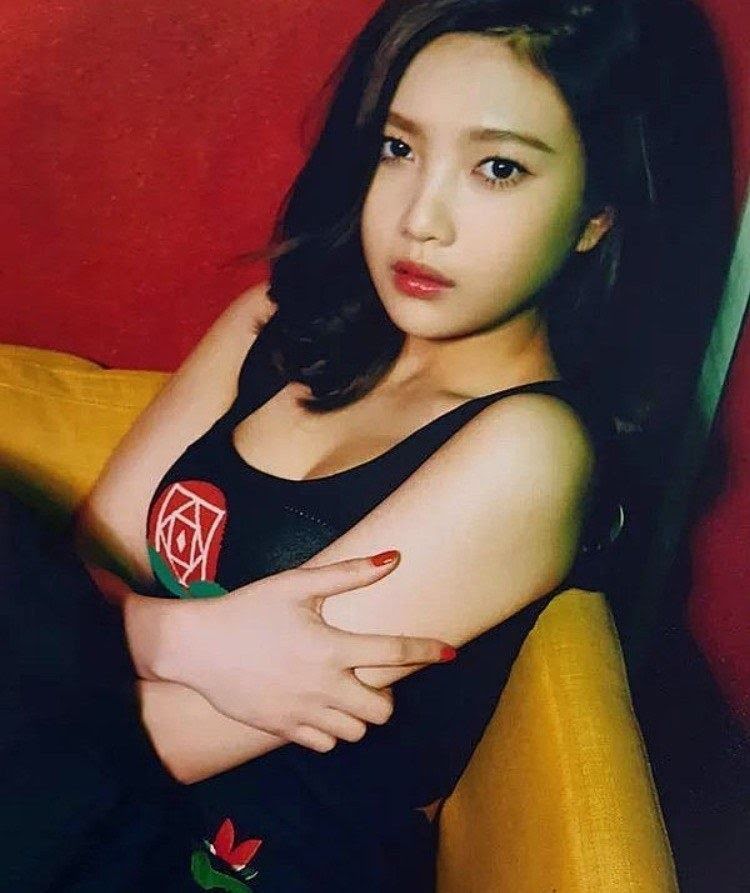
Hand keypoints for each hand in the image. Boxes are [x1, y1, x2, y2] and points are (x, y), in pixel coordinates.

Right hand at [126, 551, 452, 751]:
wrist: (195, 647)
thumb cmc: (247, 608)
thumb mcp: (296, 583)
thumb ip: (349, 573)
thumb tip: (394, 557)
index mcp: (331, 647)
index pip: (395, 652)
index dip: (428, 651)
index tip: (451, 652)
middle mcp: (323, 686)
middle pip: (382, 711)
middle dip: (386, 696)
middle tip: (368, 677)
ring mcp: (302, 713)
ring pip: (356, 733)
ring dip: (358, 715)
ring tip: (342, 691)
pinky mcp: (282, 730)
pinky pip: (324, 745)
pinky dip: (331, 731)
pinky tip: (319, 707)